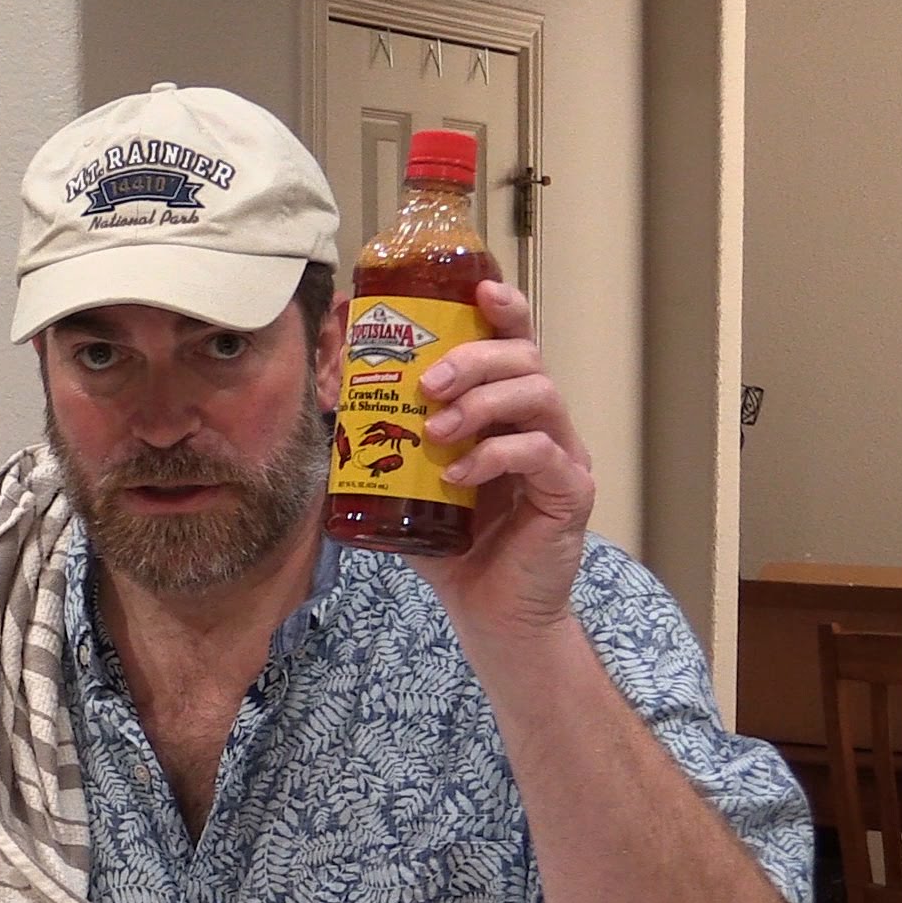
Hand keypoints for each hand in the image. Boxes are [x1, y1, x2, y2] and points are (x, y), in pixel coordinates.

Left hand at [404, 280, 594, 637]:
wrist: (489, 613)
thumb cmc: (452, 543)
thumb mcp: (407, 482)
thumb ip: (382, 440)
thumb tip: (331, 396)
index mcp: (508, 410)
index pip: (515, 343)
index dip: (503, 308)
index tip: (477, 289)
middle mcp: (543, 424)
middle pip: (526, 359)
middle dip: (472, 359)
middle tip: (426, 383)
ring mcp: (562, 456)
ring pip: (540, 396)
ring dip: (481, 404)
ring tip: (436, 431)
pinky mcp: (570, 493)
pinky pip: (541, 455)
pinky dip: (493, 456)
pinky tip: (455, 475)